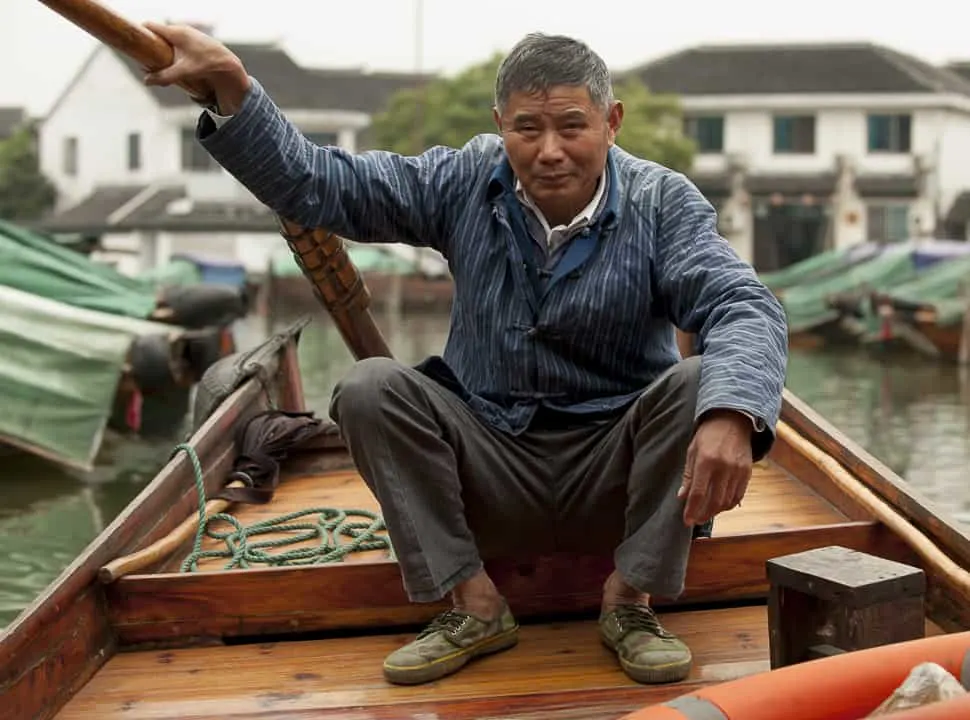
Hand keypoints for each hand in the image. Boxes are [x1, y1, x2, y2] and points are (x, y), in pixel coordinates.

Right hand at [142, 23, 250, 113]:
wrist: (228, 64)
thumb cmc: (207, 65)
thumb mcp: (183, 71)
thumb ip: (164, 76)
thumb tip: (146, 81)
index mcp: (175, 32)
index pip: (150, 26)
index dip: (140, 33)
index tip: (134, 44)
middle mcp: (181, 29)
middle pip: (158, 33)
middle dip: (151, 44)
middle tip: (146, 59)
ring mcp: (189, 33)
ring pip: (169, 37)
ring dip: (162, 48)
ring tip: (159, 62)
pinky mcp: (195, 39)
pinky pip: (178, 41)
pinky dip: (173, 49)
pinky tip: (173, 61)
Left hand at [677, 410, 753, 525]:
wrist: (733, 420)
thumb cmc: (708, 434)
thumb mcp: (692, 451)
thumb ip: (688, 475)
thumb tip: (682, 496)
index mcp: (706, 461)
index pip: (698, 493)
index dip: (692, 509)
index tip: (687, 521)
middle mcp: (724, 467)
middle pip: (714, 500)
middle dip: (703, 514)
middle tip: (695, 520)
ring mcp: (738, 471)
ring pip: (727, 501)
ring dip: (715, 511)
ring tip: (705, 514)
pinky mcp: (747, 472)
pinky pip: (738, 495)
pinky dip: (728, 504)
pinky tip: (719, 506)